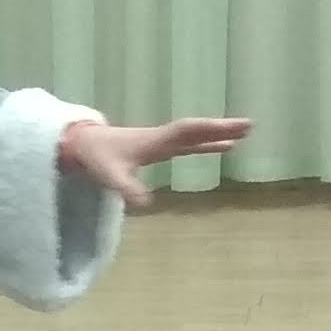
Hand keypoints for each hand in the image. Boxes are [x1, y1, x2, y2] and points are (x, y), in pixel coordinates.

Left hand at [57, 114, 249, 211]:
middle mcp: (162, 138)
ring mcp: (161, 142)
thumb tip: (146, 205)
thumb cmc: (95, 157)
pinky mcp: (158, 148)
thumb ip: (126, 189)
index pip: (188, 132)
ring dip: (216, 134)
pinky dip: (205, 145)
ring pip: (194, 136)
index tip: (235, 128)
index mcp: (154, 141)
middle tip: (249, 126)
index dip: (211, 129)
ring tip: (242, 136)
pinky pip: (188, 144)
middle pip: (196, 130)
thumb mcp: (109, 176)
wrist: (81, 144)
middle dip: (221, 128)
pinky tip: (219, 148)